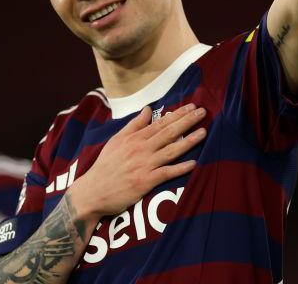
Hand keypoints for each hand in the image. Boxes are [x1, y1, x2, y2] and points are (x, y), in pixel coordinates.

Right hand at [68, 104, 206, 220]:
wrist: (93, 191)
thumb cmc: (106, 165)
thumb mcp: (116, 140)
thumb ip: (134, 125)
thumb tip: (148, 109)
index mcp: (134, 138)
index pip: (160, 122)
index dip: (178, 114)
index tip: (192, 106)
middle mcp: (141, 149)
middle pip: (168, 132)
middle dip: (187, 121)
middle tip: (202, 112)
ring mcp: (144, 165)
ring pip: (171, 150)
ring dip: (189, 141)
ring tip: (203, 132)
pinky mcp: (146, 182)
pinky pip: (166, 173)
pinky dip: (180, 168)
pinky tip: (193, 163)